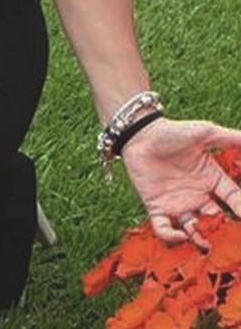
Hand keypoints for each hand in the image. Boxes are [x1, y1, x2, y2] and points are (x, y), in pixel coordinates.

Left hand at [121, 116, 240, 248]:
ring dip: (201, 238)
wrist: (140, 133)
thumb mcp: (205, 133)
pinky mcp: (157, 207)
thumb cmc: (173, 131)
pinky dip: (171, 237)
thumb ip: (230, 138)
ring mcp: (178, 203)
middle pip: (217, 221)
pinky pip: (164, 229)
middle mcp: (198, 196)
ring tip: (206, 241)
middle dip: (224, 231)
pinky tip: (180, 234)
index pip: (235, 201)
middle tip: (228, 238)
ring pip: (194, 230)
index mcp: (212, 180)